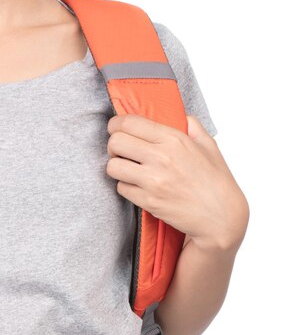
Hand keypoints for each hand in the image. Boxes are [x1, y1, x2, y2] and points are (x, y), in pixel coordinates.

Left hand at [105, 114, 248, 251]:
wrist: (221, 216)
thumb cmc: (216, 182)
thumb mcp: (209, 147)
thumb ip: (194, 128)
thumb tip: (183, 118)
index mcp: (174, 139)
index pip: (129, 123)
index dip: (116, 125)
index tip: (116, 129)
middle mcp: (161, 157)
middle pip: (115, 142)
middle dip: (114, 146)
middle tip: (122, 152)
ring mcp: (153, 180)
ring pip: (113, 167)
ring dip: (117, 167)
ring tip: (128, 169)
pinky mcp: (148, 201)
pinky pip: (121, 188)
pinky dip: (126, 186)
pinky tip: (138, 186)